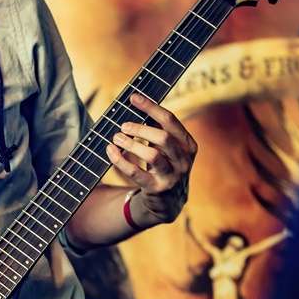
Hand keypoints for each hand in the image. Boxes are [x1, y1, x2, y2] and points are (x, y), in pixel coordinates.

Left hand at [106, 93, 196, 223]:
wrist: (168, 201)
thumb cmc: (164, 165)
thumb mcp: (167, 148)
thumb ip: (158, 129)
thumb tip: (137, 104)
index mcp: (188, 144)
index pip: (170, 120)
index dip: (151, 107)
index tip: (133, 97)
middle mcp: (183, 160)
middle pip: (163, 137)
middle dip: (140, 128)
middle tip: (123, 126)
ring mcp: (172, 176)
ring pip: (152, 156)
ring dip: (131, 144)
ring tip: (116, 138)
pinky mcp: (157, 189)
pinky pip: (137, 173)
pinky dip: (120, 160)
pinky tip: (110, 151)